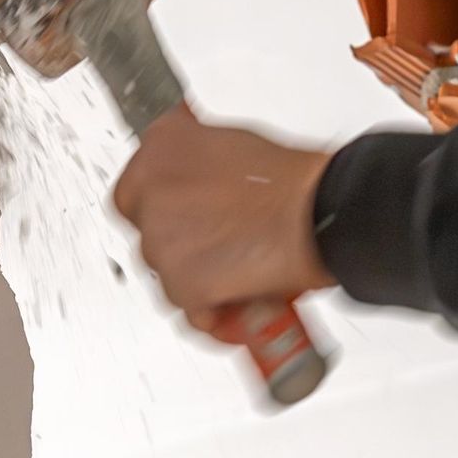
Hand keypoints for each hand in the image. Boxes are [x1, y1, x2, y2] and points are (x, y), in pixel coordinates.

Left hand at [112, 108, 335, 338]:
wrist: (320, 213)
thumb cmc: (293, 182)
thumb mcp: (233, 145)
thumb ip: (200, 159)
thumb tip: (198, 176)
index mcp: (163, 144)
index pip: (138, 185)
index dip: (165, 206)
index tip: (187, 214)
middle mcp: (150, 189)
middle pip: (148, 232)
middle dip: (181, 245)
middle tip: (220, 245)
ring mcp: (160, 239)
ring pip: (166, 273)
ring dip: (196, 278)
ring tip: (240, 271)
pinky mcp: (180, 283)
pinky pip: (191, 311)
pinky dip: (216, 314)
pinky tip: (243, 300)